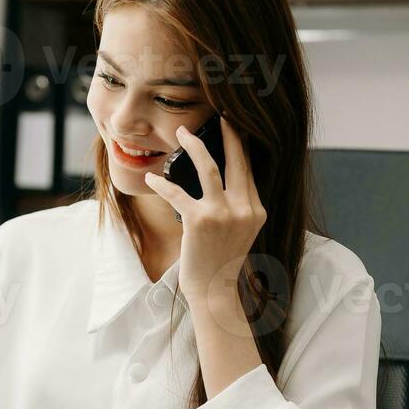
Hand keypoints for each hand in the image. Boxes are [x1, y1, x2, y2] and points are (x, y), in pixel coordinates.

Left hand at [143, 117, 266, 300]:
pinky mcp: (199, 221)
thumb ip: (237, 207)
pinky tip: (151, 177)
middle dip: (228, 134)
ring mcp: (222, 214)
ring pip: (208, 167)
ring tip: (181, 133)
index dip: (241, 147)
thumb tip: (221, 182)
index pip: (248, 171)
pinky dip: (162, 183)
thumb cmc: (221, 262)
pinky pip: (177, 192)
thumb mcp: (239, 232)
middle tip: (220, 115)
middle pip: (237, 161)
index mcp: (256, 210)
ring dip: (193, 146)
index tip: (233, 129)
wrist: (214, 292)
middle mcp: (243, 209)